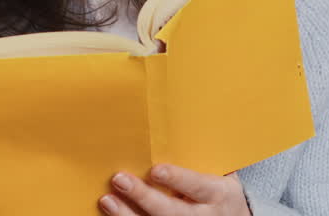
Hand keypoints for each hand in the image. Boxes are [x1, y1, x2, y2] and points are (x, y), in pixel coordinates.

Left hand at [100, 164, 250, 215]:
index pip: (196, 186)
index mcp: (217, 193)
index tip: (155, 170)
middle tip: (120, 180)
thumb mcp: (221, 175)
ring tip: (107, 200)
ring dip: (128, 215)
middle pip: (171, 211)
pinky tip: (113, 212)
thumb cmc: (220, 190)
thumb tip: (178, 122)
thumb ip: (202, 158)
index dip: (176, 179)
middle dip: (144, 197)